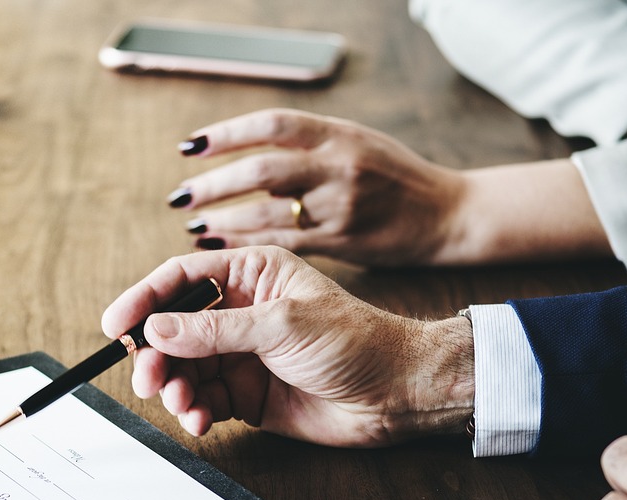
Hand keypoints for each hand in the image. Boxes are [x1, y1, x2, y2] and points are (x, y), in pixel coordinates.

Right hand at [101, 247, 473, 446]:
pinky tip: (199, 420)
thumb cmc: (356, 342)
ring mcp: (242, 354)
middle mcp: (241, 312)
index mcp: (252, 275)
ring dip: (174, 388)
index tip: (116, 326)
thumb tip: (156, 328)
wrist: (397, 393)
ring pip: (184, 369)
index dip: (143, 299)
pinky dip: (193, 411)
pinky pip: (203, 400)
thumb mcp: (282, 326)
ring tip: (182, 404)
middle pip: (173, 328)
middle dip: (156, 355)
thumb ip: (215, 330)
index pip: (181, 279)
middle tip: (148, 380)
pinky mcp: (246, 394)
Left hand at [169, 109, 610, 266]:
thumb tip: (249, 153)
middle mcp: (339, 166)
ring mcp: (341, 205)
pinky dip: (249, 244)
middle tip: (180, 195)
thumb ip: (309, 146)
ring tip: (194, 224)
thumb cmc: (395, 177)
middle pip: (263, 170)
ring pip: (269, 212)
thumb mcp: (357, 142)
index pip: (272, 126)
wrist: (446, 214)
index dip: (227, 134)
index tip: (190, 146)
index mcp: (339, 134)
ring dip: (225, 218)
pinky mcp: (343, 242)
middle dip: (214, 183)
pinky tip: (223, 245)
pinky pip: (285, 243)